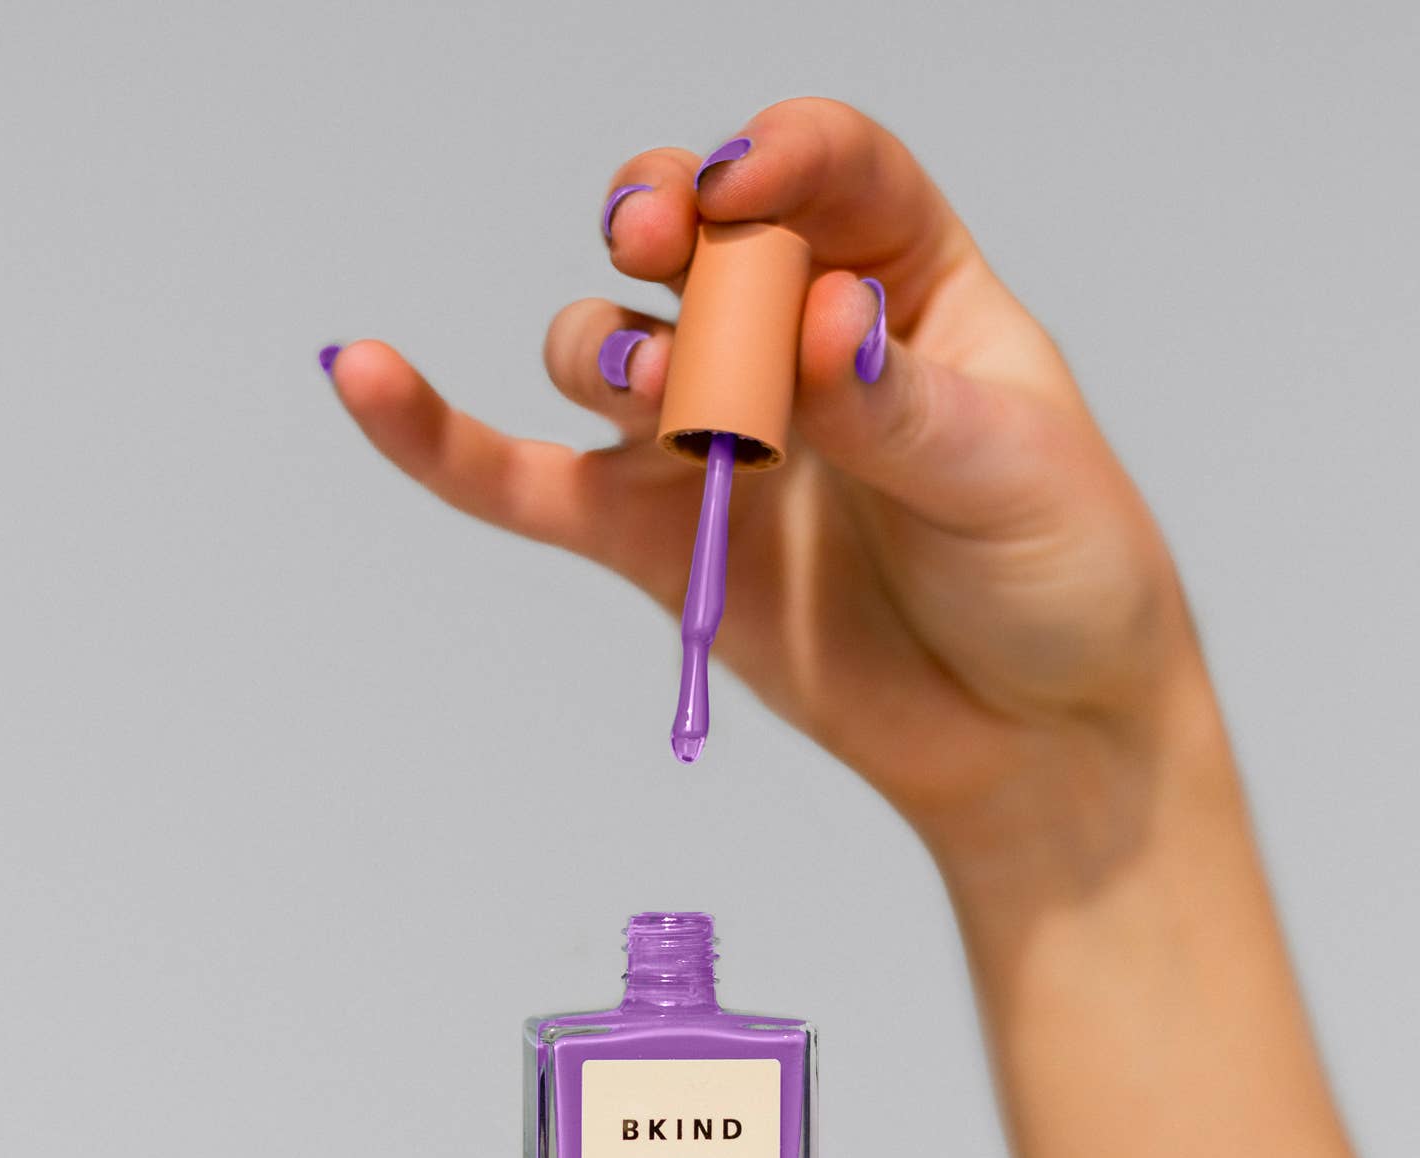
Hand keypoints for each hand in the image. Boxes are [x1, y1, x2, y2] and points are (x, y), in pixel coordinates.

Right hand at [323, 98, 1197, 851]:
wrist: (1029, 737)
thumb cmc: (1055, 581)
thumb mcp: (1009, 472)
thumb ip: (896, 403)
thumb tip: (814, 330)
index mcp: (905, 281)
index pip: (828, 173)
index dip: (779, 158)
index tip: (748, 185)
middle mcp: (791, 343)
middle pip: (693, 238)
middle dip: (661, 216)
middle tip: (661, 233)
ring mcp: (714, 438)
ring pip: (609, 347)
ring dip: (607, 346)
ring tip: (658, 393)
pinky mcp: (652, 538)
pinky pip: (525, 484)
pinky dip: (441, 441)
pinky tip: (364, 378)